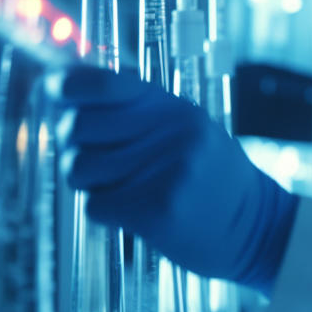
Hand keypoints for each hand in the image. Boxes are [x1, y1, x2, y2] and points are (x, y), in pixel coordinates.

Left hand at [48, 65, 297, 293]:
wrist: (258, 229)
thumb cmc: (214, 179)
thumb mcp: (189, 129)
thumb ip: (141, 112)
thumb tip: (72, 90)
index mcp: (175, 108)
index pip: (105, 83)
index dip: (67, 86)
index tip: (53, 92)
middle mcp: (171, 132)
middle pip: (78, 127)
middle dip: (73, 146)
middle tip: (93, 160)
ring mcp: (165, 170)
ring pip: (79, 168)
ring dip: (89, 183)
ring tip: (121, 189)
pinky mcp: (157, 209)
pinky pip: (96, 206)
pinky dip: (106, 212)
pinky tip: (135, 212)